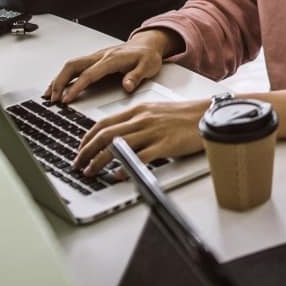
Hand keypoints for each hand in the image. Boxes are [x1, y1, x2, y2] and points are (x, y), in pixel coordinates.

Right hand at [45, 31, 174, 103]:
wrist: (148, 44)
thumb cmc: (148, 56)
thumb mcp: (149, 66)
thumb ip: (137, 76)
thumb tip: (127, 86)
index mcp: (112, 59)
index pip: (89, 74)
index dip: (77, 87)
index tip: (67, 99)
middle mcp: (100, 56)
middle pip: (73, 66)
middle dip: (60, 82)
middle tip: (53, 99)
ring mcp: (96, 57)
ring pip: (71, 65)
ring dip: (58, 79)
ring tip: (48, 95)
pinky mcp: (94, 60)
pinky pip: (74, 67)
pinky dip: (63, 76)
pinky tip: (57, 87)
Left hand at [73, 98, 208, 176]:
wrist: (208, 114)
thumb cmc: (185, 116)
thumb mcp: (156, 112)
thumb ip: (137, 122)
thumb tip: (118, 138)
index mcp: (139, 110)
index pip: (104, 122)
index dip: (87, 137)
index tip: (80, 149)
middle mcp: (143, 119)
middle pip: (105, 134)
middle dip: (86, 151)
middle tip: (78, 163)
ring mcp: (153, 131)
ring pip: (116, 145)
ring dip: (99, 161)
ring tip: (90, 171)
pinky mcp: (165, 145)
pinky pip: (140, 157)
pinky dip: (125, 167)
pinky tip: (118, 175)